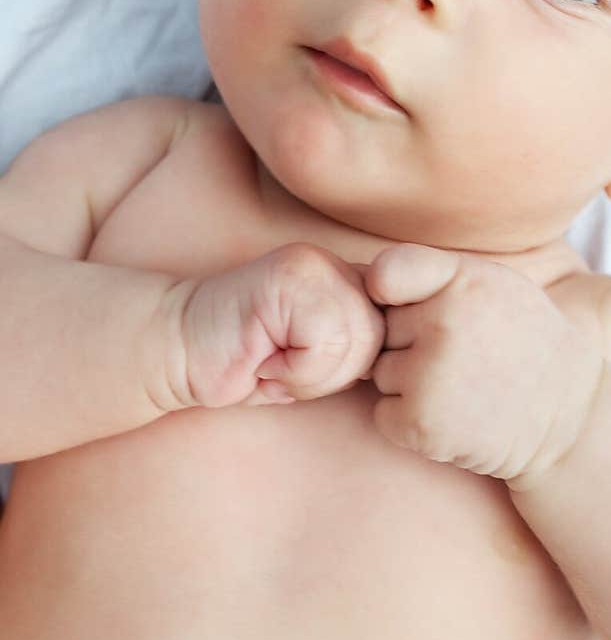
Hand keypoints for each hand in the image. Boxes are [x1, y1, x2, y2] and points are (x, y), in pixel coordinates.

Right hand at [169, 243, 385, 408]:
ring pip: (357, 341)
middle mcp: (335, 264)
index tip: (308, 370)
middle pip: (380, 338)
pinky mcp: (288, 279)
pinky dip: (296, 371)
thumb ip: (356, 349)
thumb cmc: (246, 364)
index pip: (395, 330)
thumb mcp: (315, 362)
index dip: (356, 366)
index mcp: (347, 279)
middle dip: (335, 374)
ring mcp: (312, 265)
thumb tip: (404, 363)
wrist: (176, 351)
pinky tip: (263, 361)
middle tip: (286, 370)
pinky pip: (325, 341)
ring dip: (313, 375)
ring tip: (273, 364)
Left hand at [363, 243, 602, 484]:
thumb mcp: (493, 286)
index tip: (409, 307)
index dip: (388, 292)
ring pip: (381, 372)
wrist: (570, 419)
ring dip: (408, 384)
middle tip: (461, 357)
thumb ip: (434, 276)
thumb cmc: (521, 343)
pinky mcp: (421, 424)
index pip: (385, 272)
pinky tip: (454, 417)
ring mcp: (431, 375)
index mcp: (464, 280)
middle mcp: (445, 322)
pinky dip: (408, 422)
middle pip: (382, 327)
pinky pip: (382, 414)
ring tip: (462, 387)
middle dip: (408, 342)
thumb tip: (356, 279)